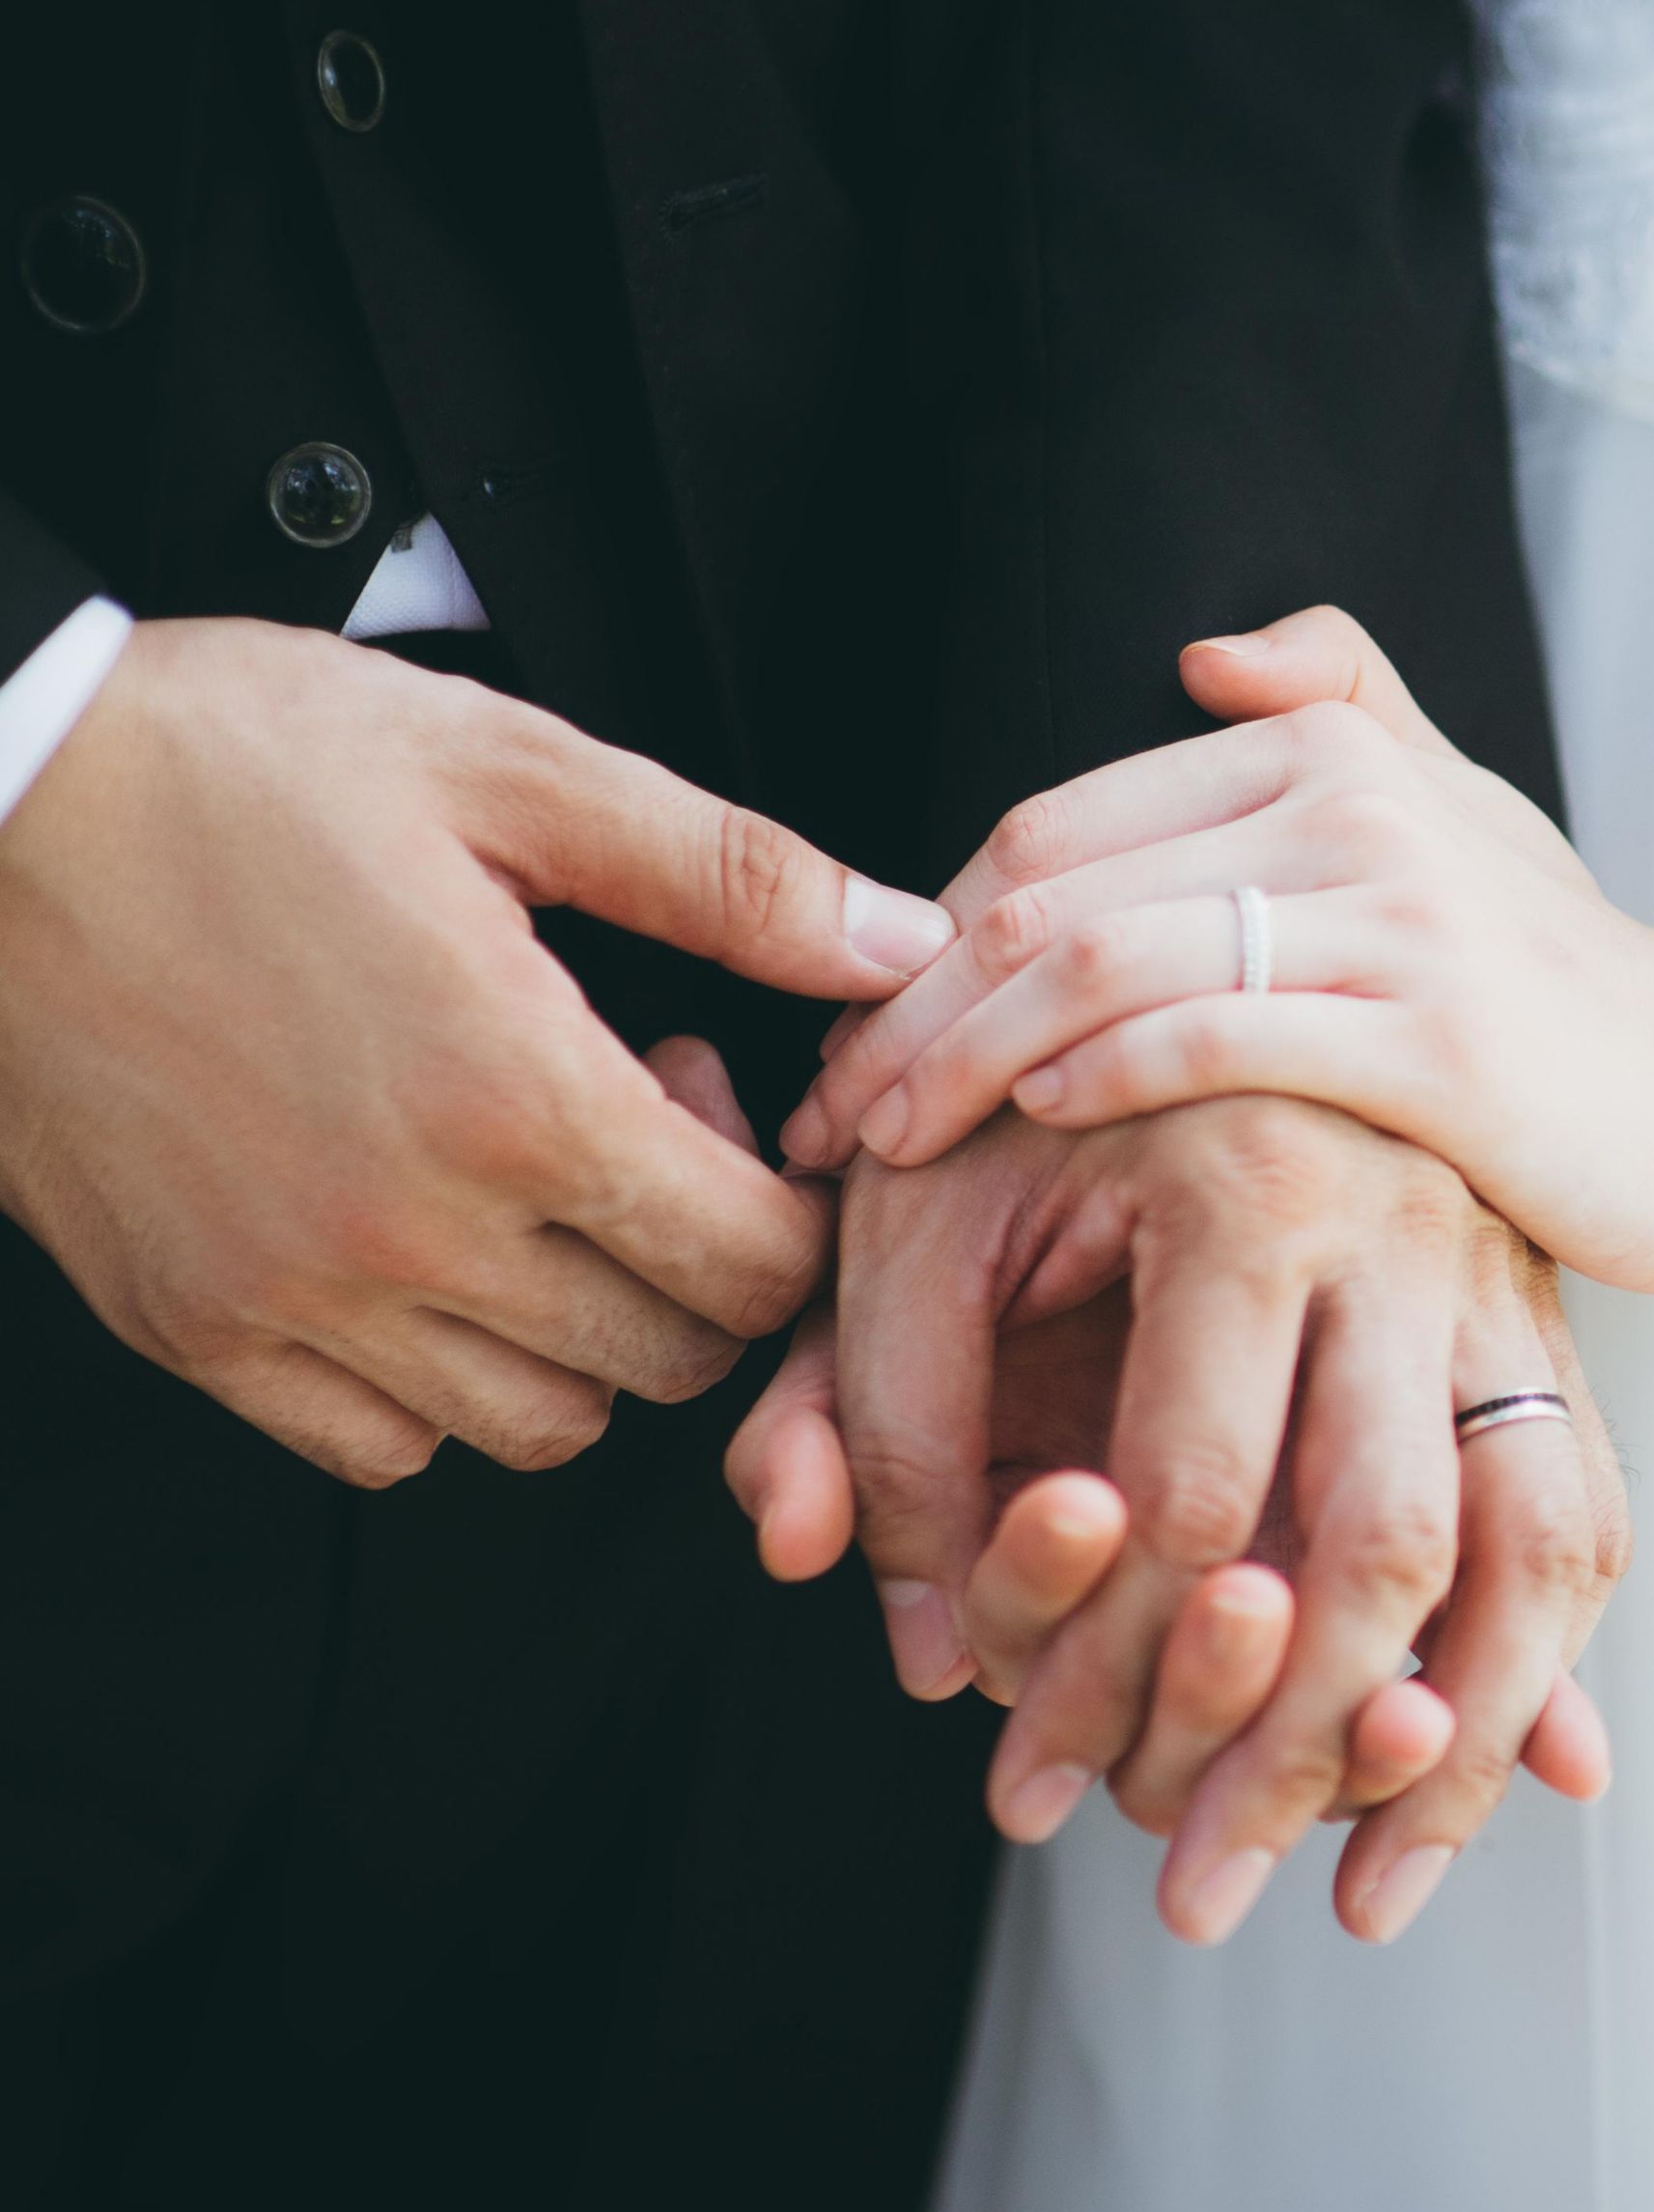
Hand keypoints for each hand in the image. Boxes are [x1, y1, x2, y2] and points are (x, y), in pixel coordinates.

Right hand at [0, 617, 954, 1482]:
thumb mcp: (511, 769)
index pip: (759, 1263)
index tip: (716, 1099)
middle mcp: (412, 1231)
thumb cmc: (229, 763)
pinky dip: (438, 1388)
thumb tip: (902, 941)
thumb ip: (730, 872)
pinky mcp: (193, 1327)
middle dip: (699, 1262)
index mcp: (518, 1096)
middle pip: (671, 1356)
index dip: (785, 1197)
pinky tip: (427, 1253)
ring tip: (530, 1186)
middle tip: (630, 1129)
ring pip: (540, 1423)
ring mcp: (292, 1298)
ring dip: (583, 1331)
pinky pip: (382, 1447)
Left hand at [726, 1096, 1623, 1942]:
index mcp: (1253, 1176)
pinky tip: (1507, 1791)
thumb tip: (922, 1646)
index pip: (1196, 1492)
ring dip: (1458, 1747)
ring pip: (1545, 1547)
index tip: (1027, 1786)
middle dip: (1287, 1752)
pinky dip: (1554, 1665)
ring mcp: (1505, 1274)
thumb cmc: (1026, 1099)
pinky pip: (1591, 1515)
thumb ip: (878, 1419)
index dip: (1097, 1666)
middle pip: (1389, 1546)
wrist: (1205, 946)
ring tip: (1360, 1898)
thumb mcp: (911, 1223)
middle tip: (1196, 1899)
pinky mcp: (1548, 1321)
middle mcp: (1414, 1226)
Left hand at [782, 611, 1653, 1293]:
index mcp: (1333, 746)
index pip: (1056, 824)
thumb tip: (1205, 656)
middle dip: (905, 1003)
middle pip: (1046, 886)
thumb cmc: (1574, 985)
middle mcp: (1354, 804)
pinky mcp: (1434, 1038)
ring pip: (1097, 959)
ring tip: (884, 1145)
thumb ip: (1348, 716)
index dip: (923, 930)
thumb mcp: (1467, 819)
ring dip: (957, 1057)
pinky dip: (1089, 1074)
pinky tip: (1031, 1127)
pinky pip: (1207, 1034)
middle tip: (827, 1112)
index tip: (858, 1036)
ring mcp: (1396, 916)